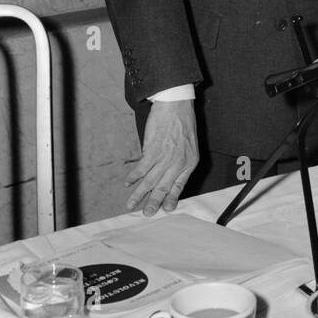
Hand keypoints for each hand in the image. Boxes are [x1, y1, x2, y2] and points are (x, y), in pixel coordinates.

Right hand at [126, 101, 199, 215]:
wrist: (176, 105)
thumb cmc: (182, 122)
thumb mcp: (189, 145)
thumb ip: (180, 161)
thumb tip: (167, 173)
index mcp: (189, 163)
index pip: (179, 185)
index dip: (172, 198)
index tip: (166, 208)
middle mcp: (178, 163)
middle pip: (163, 187)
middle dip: (154, 202)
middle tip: (147, 213)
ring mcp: (165, 157)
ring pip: (151, 181)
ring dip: (139, 194)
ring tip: (131, 204)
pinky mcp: (153, 149)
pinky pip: (142, 168)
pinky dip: (134, 177)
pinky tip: (128, 183)